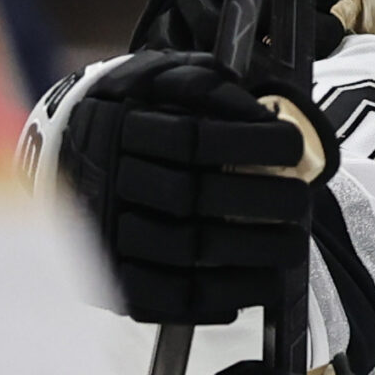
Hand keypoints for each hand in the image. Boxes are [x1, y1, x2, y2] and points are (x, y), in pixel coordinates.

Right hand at [57, 50, 335, 324]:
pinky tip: (264, 284)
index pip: (190, 137)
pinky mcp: (113, 278)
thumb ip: (206, 84)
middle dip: (260, 201)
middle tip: (300, 201)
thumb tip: (258, 112)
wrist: (74, 152)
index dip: (250, 143)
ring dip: (253, 252)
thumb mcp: (162, 78)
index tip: (293, 145)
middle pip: (191, 195)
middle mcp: (106, 180)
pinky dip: (223, 295)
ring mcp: (105, 233)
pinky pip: (170, 296)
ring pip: (185, 249)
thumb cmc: (139, 113)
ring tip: (294, 245)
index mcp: (119, 126)